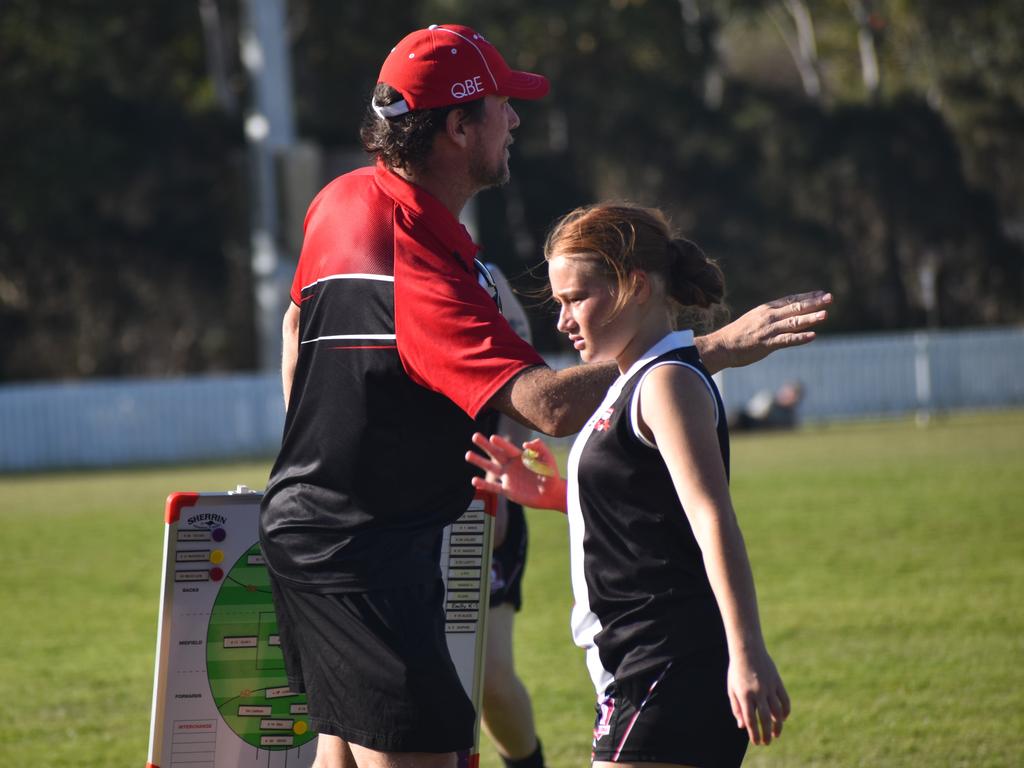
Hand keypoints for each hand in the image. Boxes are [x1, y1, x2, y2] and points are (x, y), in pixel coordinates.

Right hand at [465, 434, 567, 512]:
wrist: (551, 494)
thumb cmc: (551, 474)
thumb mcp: (547, 458)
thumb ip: (539, 448)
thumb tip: (525, 443)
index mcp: (520, 457)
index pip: (508, 448)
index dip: (501, 443)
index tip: (492, 437)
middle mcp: (511, 465)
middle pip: (495, 454)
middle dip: (485, 445)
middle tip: (474, 436)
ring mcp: (508, 478)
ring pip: (491, 468)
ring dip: (479, 461)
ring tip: (468, 454)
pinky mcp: (508, 491)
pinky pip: (493, 487)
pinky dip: (484, 484)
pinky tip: (474, 481)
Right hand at [703, 290, 831, 370]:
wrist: (721, 346)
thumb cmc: (737, 335)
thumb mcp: (754, 320)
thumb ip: (771, 318)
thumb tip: (786, 317)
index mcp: (766, 310)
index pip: (791, 300)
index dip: (807, 297)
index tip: (822, 293)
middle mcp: (768, 317)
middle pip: (795, 308)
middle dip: (814, 303)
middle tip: (830, 298)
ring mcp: (768, 330)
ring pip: (793, 322)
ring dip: (810, 318)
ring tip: (825, 315)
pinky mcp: (766, 344)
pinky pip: (786, 340)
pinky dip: (800, 338)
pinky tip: (813, 336)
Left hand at [727, 649, 790, 745]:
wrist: (747, 650)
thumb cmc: (737, 671)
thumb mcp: (732, 689)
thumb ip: (737, 708)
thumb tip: (742, 726)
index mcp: (744, 694)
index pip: (750, 720)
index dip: (754, 733)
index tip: (756, 742)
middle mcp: (758, 692)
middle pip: (765, 718)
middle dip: (767, 734)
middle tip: (767, 742)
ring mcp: (769, 686)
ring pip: (778, 711)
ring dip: (778, 725)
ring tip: (776, 734)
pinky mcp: (777, 682)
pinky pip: (785, 700)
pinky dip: (786, 711)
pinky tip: (783, 719)